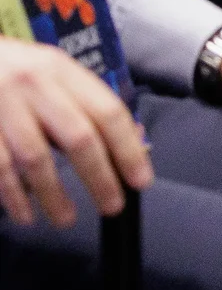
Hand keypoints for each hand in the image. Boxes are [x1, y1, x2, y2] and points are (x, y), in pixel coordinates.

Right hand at [0, 40, 150, 227]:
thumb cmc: (15, 72)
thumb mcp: (54, 75)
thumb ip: (89, 106)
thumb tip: (134, 144)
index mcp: (63, 70)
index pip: (108, 112)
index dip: (128, 149)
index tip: (140, 181)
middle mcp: (35, 85)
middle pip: (78, 137)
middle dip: (99, 177)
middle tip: (112, 206)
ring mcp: (3, 105)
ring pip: (36, 158)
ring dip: (54, 195)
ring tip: (66, 219)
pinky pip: (0, 167)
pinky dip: (13, 194)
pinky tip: (24, 213)